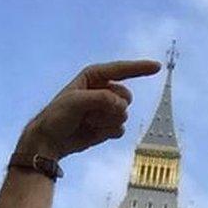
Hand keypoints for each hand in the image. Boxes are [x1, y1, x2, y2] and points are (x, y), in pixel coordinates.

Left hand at [16, 59, 161, 160]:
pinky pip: (120, 129)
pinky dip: (107, 133)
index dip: (139, 68)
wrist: (49, 140)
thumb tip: (122, 106)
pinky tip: (92, 132)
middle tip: (90, 114)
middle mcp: (103, 90)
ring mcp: (106, 109)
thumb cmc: (57, 116)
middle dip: (112, 108)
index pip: (121, 69)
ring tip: (87, 123)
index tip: (157, 67)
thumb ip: (100, 99)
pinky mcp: (107, 126)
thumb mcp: (76, 102)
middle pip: (125, 97)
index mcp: (94, 76)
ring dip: (106, 122)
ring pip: (123, 115)